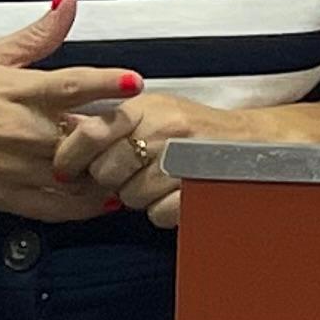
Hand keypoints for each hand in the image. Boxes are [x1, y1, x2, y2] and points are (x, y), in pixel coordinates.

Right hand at [0, 0, 139, 220]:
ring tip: (133, 163)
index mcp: (18, 92)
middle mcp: (20, 132)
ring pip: (77, 176)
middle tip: (143, 130)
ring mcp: (14, 168)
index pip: (71, 85)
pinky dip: (86, 207)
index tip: (135, 82)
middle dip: (116, 135)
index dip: (107, 82)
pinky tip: (107, 198)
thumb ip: (39, 33)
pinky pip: (55, 208)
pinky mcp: (5, 197)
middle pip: (83, 136)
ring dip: (107, 171)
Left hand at [51, 88, 233, 228]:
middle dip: (112, 179)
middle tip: (130, 173)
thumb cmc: (197, 128)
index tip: (68, 168)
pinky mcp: (198, 188)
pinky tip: (172, 194)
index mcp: (148, 107)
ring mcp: (183, 160)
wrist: (253, 141)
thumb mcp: (154, 109)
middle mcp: (165, 129)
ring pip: (130, 196)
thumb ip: (112, 122)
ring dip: (139, 196)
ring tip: (156, 182)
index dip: (71, 156)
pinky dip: (162, 210)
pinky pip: (158, 212)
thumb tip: (66, 133)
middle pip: (106, 171)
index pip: (90, 133)